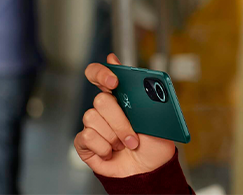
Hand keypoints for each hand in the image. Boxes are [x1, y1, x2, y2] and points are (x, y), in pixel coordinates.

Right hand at [74, 53, 175, 177]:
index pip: (99, 74)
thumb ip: (146, 96)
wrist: (149, 168)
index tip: (114, 81)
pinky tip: (111, 152)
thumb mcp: (157, 116)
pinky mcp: (85, 141)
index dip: (101, 73)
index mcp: (120, 96)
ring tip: (125, 145)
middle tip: (133, 136)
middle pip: (100, 100)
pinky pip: (87, 136)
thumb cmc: (153, 141)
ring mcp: (93, 124)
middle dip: (120, 121)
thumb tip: (143, 78)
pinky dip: (103, 147)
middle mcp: (104, 108)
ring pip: (91, 117)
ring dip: (114, 136)